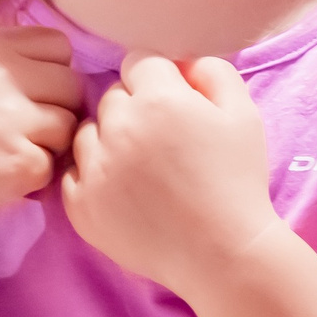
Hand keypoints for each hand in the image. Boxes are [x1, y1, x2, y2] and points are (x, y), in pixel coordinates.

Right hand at [0, 27, 80, 226]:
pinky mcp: (21, 161)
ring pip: (67, 127)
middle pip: (72, 86)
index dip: (52, 71)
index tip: (31, 95)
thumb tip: (49, 62)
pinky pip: (50, 167)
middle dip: (56, 109)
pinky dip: (31, 178)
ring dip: (46, 146)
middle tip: (24, 133)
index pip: (58, 45)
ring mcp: (15, 119)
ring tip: (5, 156)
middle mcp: (5, 76)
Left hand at [62, 54, 281, 298]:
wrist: (223, 253)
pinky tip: (122, 191)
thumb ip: (211, 71)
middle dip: (134, 108)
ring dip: (109, 141)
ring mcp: (94, 169)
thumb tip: (182, 62)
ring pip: (88, 132)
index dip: (159, 81)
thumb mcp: (243, 113)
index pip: (139, 62)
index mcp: (157, 99)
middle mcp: (118, 128)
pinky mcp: (81, 206)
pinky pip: (73, 173)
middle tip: (162, 141)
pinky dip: (93, 177)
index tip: (174, 106)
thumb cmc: (238, 181)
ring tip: (141, 168)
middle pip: (112, 96)